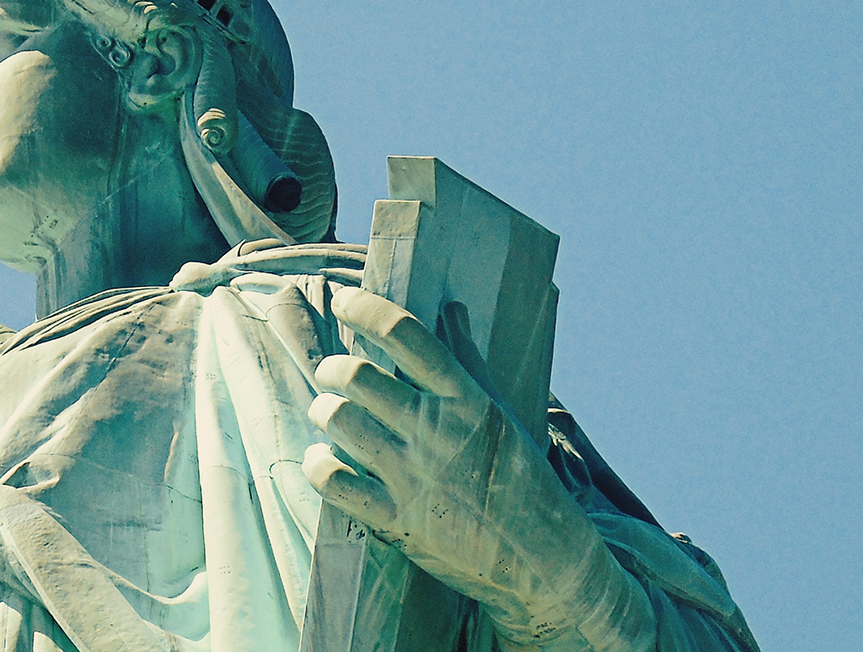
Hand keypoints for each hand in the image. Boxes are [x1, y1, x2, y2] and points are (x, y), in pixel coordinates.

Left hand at [305, 287, 651, 648]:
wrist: (544, 561)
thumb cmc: (521, 479)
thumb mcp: (502, 413)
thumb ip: (468, 360)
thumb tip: (450, 308)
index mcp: (466, 399)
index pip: (404, 334)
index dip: (365, 308)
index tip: (344, 301)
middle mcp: (437, 431)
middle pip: (357, 375)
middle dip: (333, 368)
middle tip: (333, 374)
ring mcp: (414, 477)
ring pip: (339, 419)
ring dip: (324, 411)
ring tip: (329, 413)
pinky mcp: (397, 520)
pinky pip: (333, 480)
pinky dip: (319, 464)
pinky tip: (324, 458)